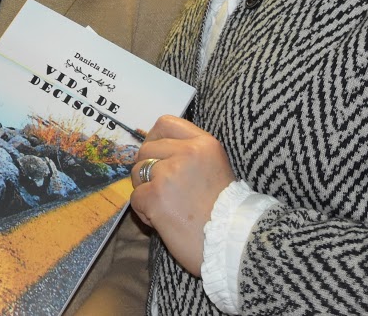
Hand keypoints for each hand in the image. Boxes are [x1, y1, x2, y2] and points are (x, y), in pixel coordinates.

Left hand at [127, 115, 234, 276]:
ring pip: (137, 172)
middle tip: (162, 192)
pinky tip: (162, 222)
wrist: (233, 244)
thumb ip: (189, 155)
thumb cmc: (225, 213)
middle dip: (147, 171)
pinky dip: (144, 213)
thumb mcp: (215, 168)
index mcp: (205, 144)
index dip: (154, 139)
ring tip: (165, 209)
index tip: (156, 156)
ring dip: (144, 191)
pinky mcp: (156, 197)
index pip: (166, 124)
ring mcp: (170, 173)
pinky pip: (135, 198)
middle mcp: (188, 152)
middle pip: (146, 149)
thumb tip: (155, 149)